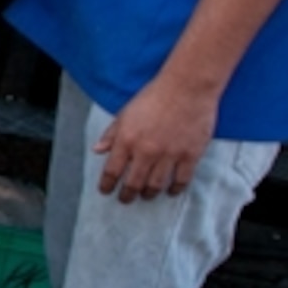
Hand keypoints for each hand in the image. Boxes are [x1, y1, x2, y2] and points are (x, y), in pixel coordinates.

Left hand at [93, 76, 215, 201]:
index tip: (106, 191)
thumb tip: (97, 150)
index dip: (107, 184)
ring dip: (149, 194)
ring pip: (156, 185)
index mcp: (126, 140)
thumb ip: (111, 134)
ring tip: (146, 196)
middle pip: (133, 183)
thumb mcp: (125, 113)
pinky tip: (171, 191)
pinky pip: (181, 180)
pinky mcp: (190, 155)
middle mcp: (146, 151)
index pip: (112, 171)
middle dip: (127, 195)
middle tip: (126, 199)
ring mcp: (169, 154)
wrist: (187, 87)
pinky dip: (175, 189)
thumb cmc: (154, 96)